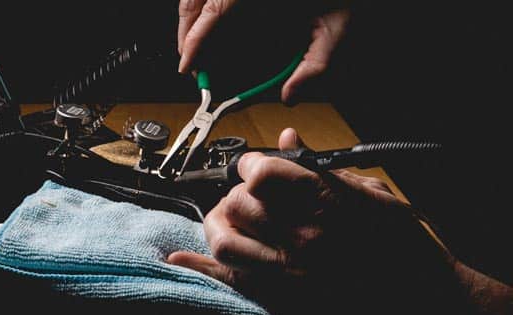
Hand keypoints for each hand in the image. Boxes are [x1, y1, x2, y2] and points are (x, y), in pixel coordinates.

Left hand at [168, 129, 457, 314]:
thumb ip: (323, 167)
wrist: (421, 300)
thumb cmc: (402, 244)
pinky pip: (230, 280)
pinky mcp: (285, 298)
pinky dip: (200, 265)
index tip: (254, 169)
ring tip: (229, 222)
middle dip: (237, 196)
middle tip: (248, 199)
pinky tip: (179, 256)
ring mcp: (291, 269)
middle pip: (239, 203)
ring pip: (226, 240)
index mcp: (325, 200)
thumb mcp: (372, 194)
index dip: (251, 166)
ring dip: (220, 226)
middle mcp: (302, 233)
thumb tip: (290, 139)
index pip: (261, 170)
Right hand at [177, 1, 350, 102]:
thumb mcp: (339, 22)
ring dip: (192, 18)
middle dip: (187, 31)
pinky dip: (204, 7)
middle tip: (189, 60)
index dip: (194, 39)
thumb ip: (316, 62)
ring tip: (195, 44)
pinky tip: (211, 22)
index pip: (215, 10)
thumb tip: (291, 95)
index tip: (188, 63)